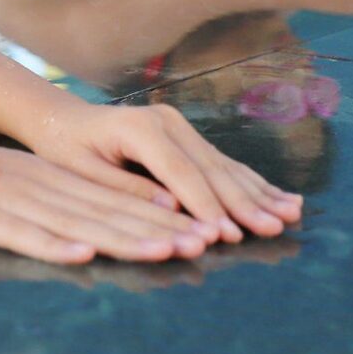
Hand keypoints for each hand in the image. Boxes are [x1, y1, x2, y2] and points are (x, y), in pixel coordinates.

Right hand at [0, 131, 219, 264]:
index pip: (116, 201)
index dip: (163, 217)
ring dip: (125, 237)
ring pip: (77, 222)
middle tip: (211, 242)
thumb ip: (53, 204)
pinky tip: (82, 255)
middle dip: (162, 229)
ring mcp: (10, 202)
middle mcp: (40, 188)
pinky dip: (52, 245)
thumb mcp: (12, 186)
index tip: (209, 231)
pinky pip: (20, 234)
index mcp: (50, 181)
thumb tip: (99, 231)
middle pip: (109, 212)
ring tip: (170, 249)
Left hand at [22, 103, 302, 242]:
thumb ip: (126, 188)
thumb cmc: (66, 149)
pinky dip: (252, 183)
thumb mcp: (84, 172)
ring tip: (290, 215)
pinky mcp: (187, 134)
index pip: (181, 173)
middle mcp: (167, 122)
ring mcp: (180, 126)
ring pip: (225, 165)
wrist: (62, 119)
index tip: (229, 234)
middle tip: (272, 230)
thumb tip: (172, 209)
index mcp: (140, 129)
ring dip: (259, 193)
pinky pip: (223, 162)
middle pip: (212, 169)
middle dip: (244, 203)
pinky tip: (281, 197)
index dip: (206, 206)